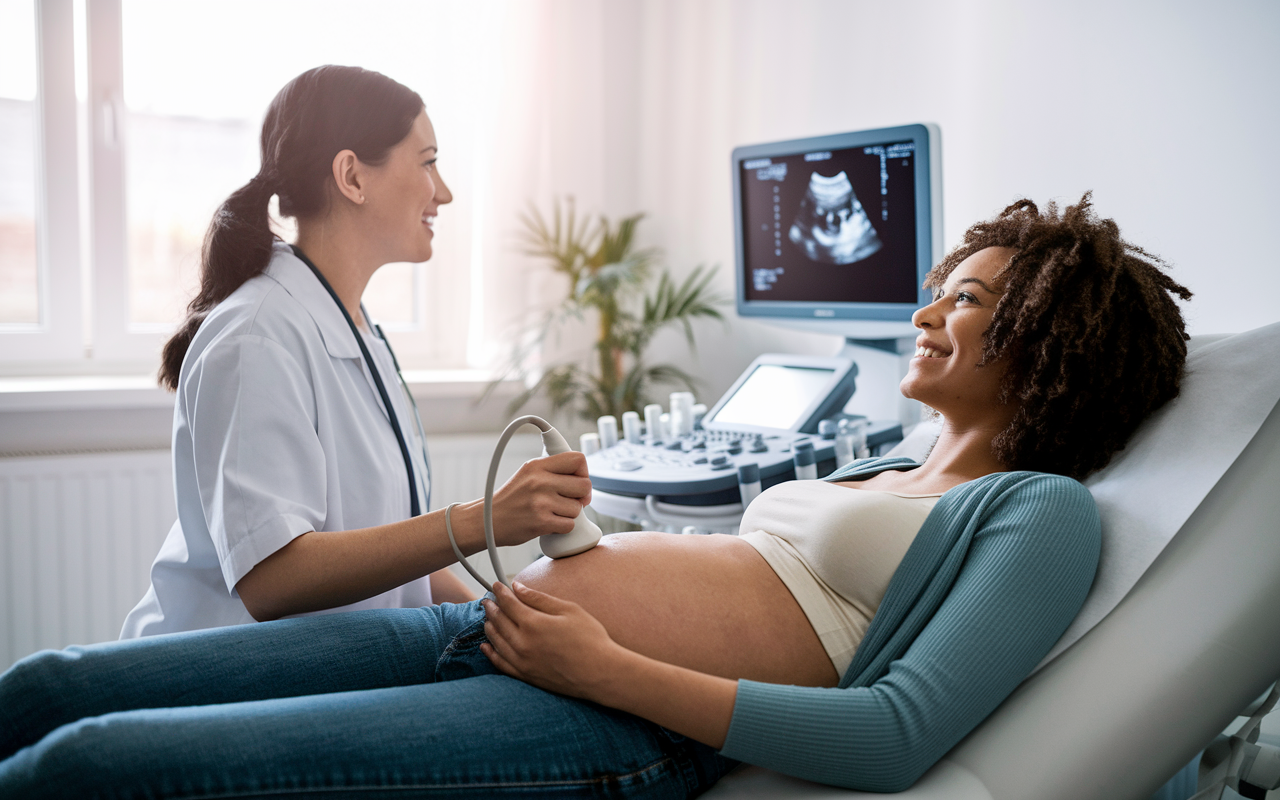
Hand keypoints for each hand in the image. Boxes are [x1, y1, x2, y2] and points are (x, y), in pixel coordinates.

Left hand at [481, 581, 618, 700]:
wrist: (600, 673)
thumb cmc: (590, 638)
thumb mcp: (568, 610)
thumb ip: (540, 599)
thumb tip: (518, 588)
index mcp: (533, 623)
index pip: (509, 604)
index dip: (500, 593)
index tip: (496, 585)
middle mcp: (523, 643)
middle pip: (499, 621)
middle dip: (492, 608)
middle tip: (486, 600)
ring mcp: (522, 662)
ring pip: (497, 641)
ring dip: (489, 627)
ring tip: (487, 618)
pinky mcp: (526, 676)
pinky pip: (501, 664)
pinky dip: (491, 653)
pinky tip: (486, 646)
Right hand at [489, 453, 591, 546]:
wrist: (488, 521)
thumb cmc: (511, 499)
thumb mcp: (527, 474)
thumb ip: (552, 471)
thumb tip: (582, 476)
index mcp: (537, 465)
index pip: (577, 459)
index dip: (583, 472)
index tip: (578, 482)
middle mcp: (539, 481)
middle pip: (584, 485)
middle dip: (581, 496)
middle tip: (571, 501)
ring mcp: (540, 502)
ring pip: (577, 508)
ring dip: (569, 514)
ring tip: (552, 512)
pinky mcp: (541, 522)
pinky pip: (569, 525)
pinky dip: (562, 527)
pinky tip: (549, 523)